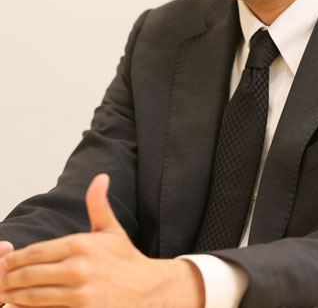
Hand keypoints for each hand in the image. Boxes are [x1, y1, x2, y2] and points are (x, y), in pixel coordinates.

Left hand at [0, 174, 204, 307]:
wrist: (148, 290)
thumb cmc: (126, 261)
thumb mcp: (111, 230)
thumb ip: (98, 204)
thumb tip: (100, 177)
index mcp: (81, 245)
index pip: (35, 252)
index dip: (14, 259)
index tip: (4, 263)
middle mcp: (79, 268)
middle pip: (30, 275)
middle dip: (9, 279)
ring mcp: (80, 295)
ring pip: (34, 297)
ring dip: (15, 297)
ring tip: (6, 295)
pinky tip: (22, 306)